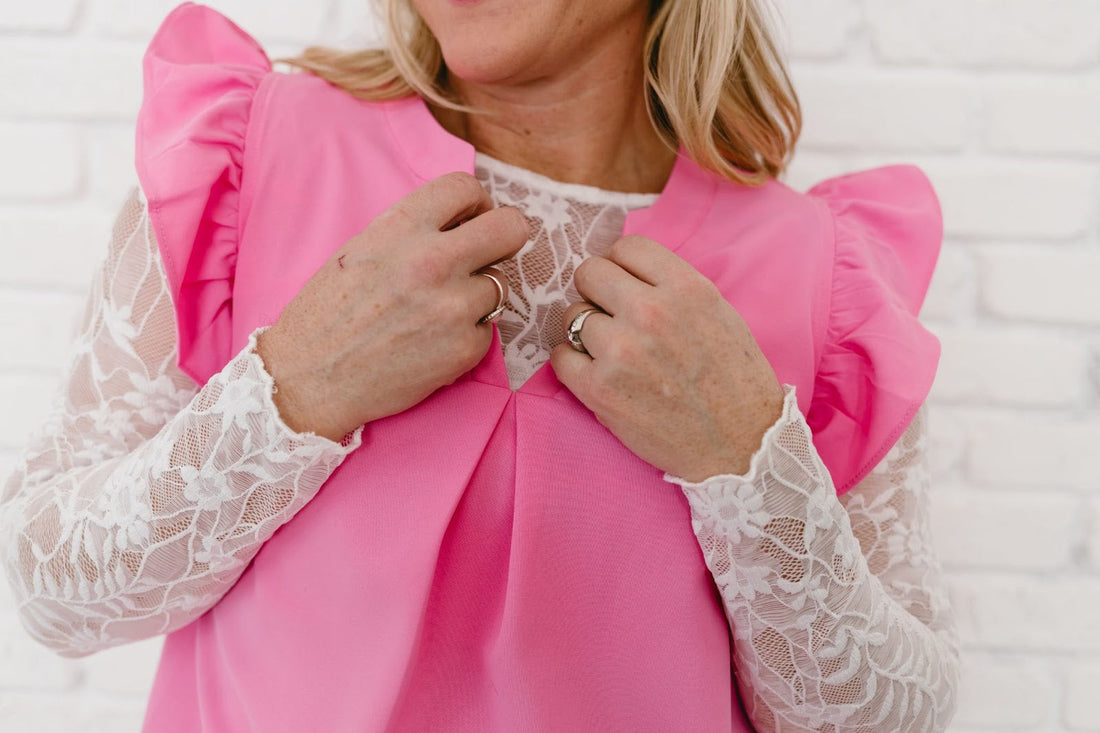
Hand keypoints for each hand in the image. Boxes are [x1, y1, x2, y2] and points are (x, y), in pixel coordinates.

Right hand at [257, 172, 528, 440]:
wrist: (308, 379)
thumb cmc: (327, 314)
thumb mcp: (361, 249)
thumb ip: (412, 231)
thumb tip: (464, 222)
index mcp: (401, 227)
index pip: (466, 187)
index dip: (476, 203)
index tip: (471, 220)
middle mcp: (432, 261)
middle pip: (511, 228)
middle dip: (505, 238)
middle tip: (488, 254)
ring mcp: (453, 307)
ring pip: (499, 284)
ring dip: (476, 295)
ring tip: (437, 311)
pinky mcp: (465, 349)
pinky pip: (487, 329)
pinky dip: (466, 335)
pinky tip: (431, 343)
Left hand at [550, 235, 784, 481]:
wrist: (741, 446)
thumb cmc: (734, 382)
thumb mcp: (718, 314)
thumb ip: (672, 288)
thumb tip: (625, 273)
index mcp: (686, 288)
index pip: (626, 247)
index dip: (620, 265)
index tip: (623, 284)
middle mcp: (651, 312)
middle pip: (589, 272)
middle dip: (596, 292)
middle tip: (611, 316)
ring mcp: (621, 350)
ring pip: (572, 315)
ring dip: (586, 333)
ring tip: (613, 354)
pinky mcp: (599, 389)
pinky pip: (559, 356)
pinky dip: (572, 364)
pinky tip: (596, 374)